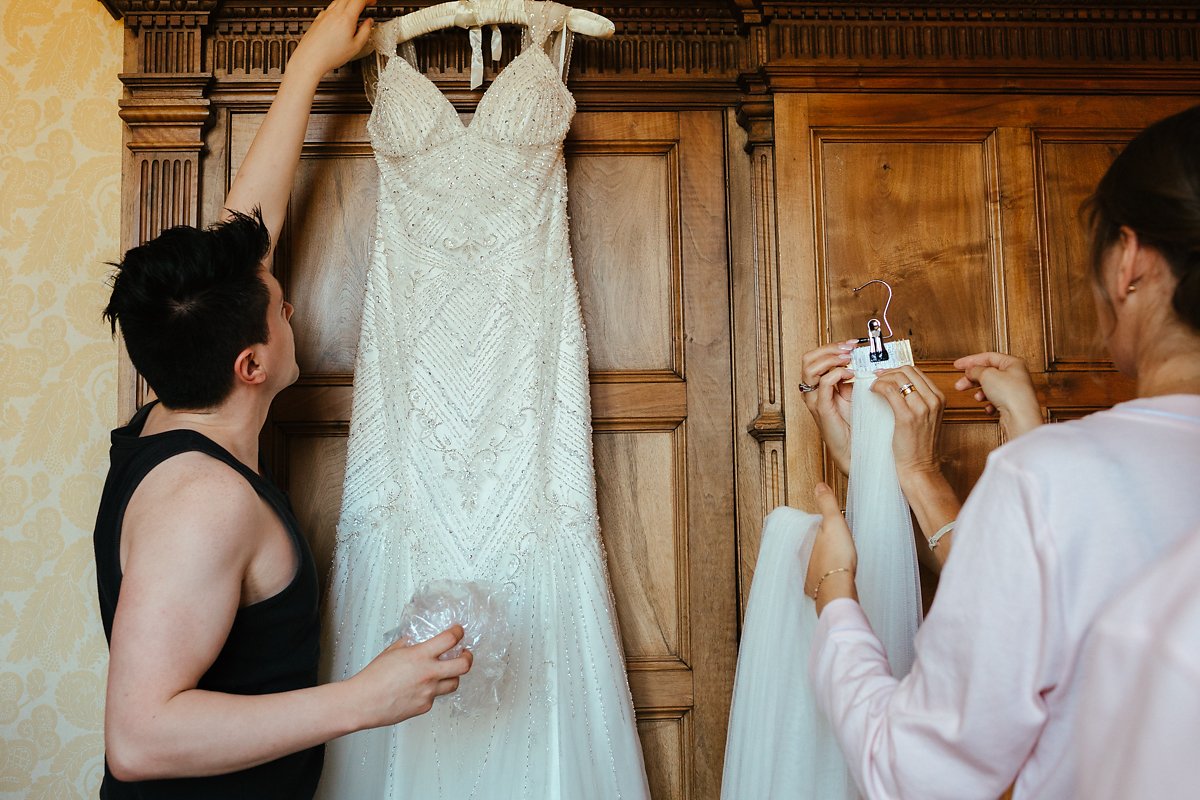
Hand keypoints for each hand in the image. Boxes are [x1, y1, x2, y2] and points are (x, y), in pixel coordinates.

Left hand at [288, 0, 376, 81]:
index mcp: (346, 19)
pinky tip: (339, 17)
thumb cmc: (329, 55)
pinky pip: (329, 8)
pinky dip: (338, 9)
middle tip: (365, 4)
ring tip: (353, 10)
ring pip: (338, 1)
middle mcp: (334, 14)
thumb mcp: (355, 47)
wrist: (310, 59)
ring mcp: (324, 15)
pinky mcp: (318, 19)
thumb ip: (365, 32)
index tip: (372, 2)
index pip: (359, 0)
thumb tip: (369, 23)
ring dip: (348, 2)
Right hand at [349, 624, 472, 728]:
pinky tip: (421, 688)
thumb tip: (417, 639)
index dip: (458, 632)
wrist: (363, 702)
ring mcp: (429, 692)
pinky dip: (432, 691)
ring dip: (453, 675)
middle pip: (464, 665)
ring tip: (446, 672)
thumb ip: (409, 644)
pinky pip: (436, 697)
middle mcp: (429, 674)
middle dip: (468, 657)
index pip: (450, 639)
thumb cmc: (373, 678)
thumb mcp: (392, 651)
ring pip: (454, 683)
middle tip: (465, 653)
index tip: (458, 631)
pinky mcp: (425, 706)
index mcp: (420, 656)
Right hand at [799, 339, 859, 473]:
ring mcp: (814, 399)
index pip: (815, 356)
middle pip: (808, 358)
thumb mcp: (853, 394)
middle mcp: (811, 390)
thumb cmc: (855, 424)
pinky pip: (823, 383)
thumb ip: (851, 378)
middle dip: (830, 349)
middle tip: (849, 350)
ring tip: (848, 360)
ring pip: (811, 368)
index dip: (832, 346)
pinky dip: (836, 374)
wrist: (855, 448)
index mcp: (817, 385)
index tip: (852, 344)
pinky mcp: (822, 408)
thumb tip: (859, 360)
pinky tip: (850, 374)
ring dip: (831, 359)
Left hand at [804, 483, 858, 615]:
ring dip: (818, 559)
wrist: (839, 588)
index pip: (804, 528)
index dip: (818, 526)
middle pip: (806, 544)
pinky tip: (832, 573)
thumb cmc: (837, 557)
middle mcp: (796, 557)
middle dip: (816, 543)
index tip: (828, 527)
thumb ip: (827, 503)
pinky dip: (822, 573)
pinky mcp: (812, 588)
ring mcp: (803, 574)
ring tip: (833, 556)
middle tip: (833, 543)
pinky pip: (815, 576)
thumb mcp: (834, 522)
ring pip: (809, 560)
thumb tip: (819, 486)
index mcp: (799, 540)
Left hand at [871, 365, 943, 479]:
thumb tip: (898, 384)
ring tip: (874, 387)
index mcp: (939, 398)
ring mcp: (922, 408)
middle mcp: (933, 400)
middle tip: (876, 379)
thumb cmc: (918, 445)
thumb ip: (918, 400)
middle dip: (888, 372)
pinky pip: (889, 390)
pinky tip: (873, 392)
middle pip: (907, 371)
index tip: (885, 375)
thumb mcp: (925, 418)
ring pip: (898, 378)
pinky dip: (878, 387)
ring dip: (881, 379)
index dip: (897, 370)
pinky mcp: (907, 417)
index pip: (916, 372)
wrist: (919, 467)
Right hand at [953, 352, 1041, 439]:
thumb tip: (970, 370)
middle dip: (972, 380)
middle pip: (988, 373)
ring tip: (977, 398)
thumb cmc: (1011, 394)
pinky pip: (996, 400)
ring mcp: (1014, 390)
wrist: (1020, 417)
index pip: (988, 357)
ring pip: (991, 388)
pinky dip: (989, 403)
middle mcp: (1015, 375)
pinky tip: (989, 407)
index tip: (958, 365)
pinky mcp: (1012, 404)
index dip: (970, 360)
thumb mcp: (987, 375)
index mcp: (1013, 363)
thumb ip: (975, 370)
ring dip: (980, 392)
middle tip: (959, 384)